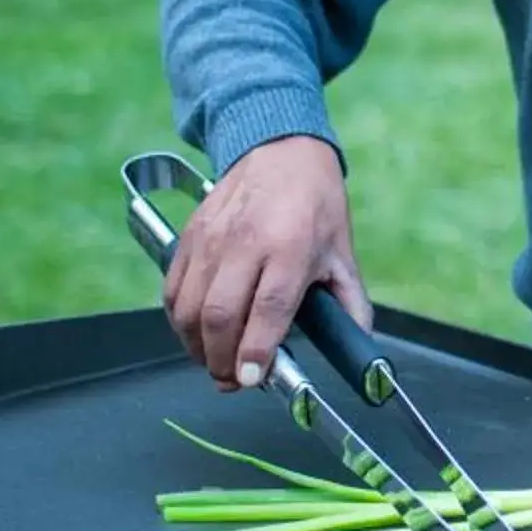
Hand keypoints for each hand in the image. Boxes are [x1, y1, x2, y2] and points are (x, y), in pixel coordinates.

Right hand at [163, 135, 370, 390]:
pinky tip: (197, 334)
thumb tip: (359, 349)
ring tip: (215, 363)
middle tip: (233, 380)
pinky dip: (180, 323)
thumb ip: (349, 304)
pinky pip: (172, 291)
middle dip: (222, 360)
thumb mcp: (342, 252)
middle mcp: (246, 243)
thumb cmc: (315, 204)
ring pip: (189, 308)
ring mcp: (211, 239)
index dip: (256, 349)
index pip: (269, 307)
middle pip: (220, 314)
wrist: (280, 150)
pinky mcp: (187, 237)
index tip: (253, 378)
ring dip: (196, 348)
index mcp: (292, 247)